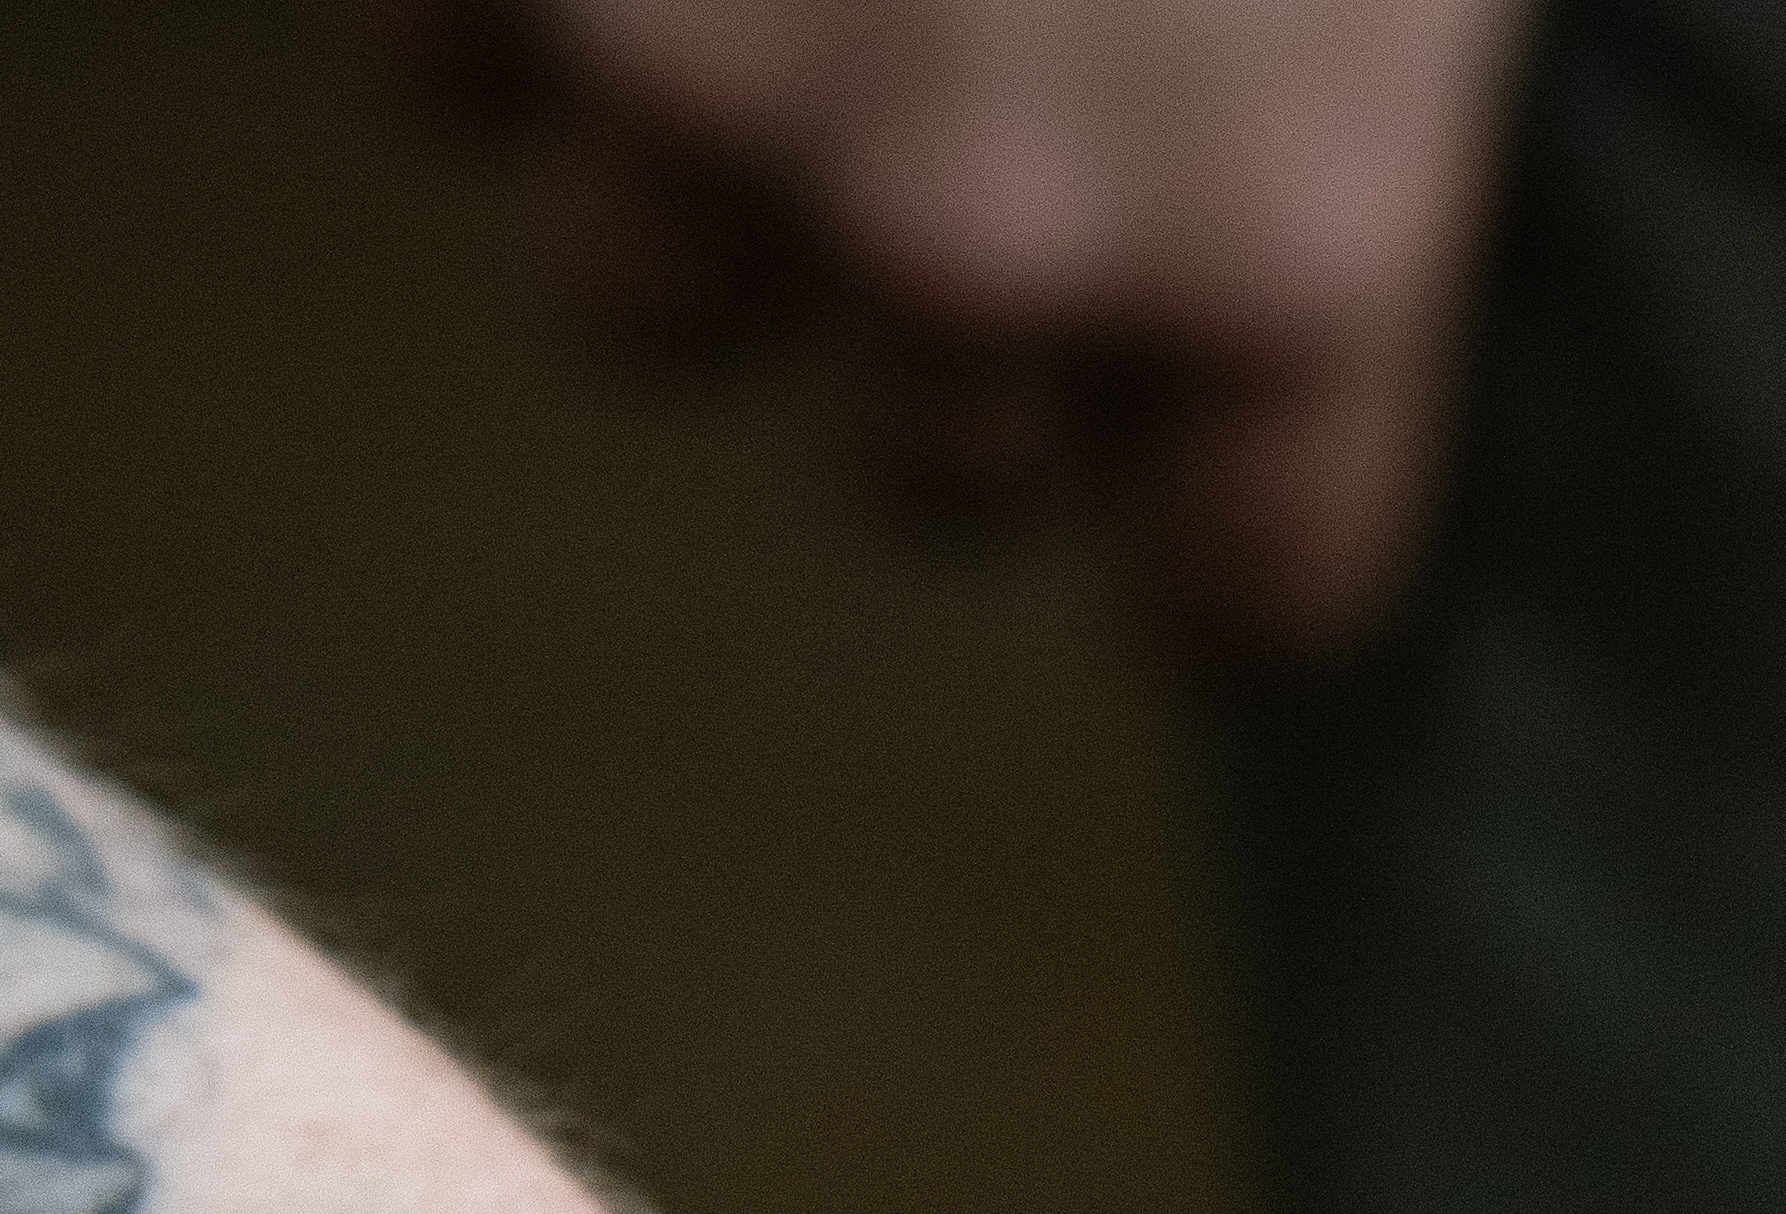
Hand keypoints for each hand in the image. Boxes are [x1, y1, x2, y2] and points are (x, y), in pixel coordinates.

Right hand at [374, 0, 1538, 655]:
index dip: (1221, 550)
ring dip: (706, 181)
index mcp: (1289, 230)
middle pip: (929, 474)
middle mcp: (979, 233)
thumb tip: (1294, 241)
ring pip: (645, 299)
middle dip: (957, 340)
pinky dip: (509, 0)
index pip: (1244, 584)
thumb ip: (1341, 110)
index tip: (1200, 541)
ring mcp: (698, 89)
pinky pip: (444, 75)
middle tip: (990, 129)